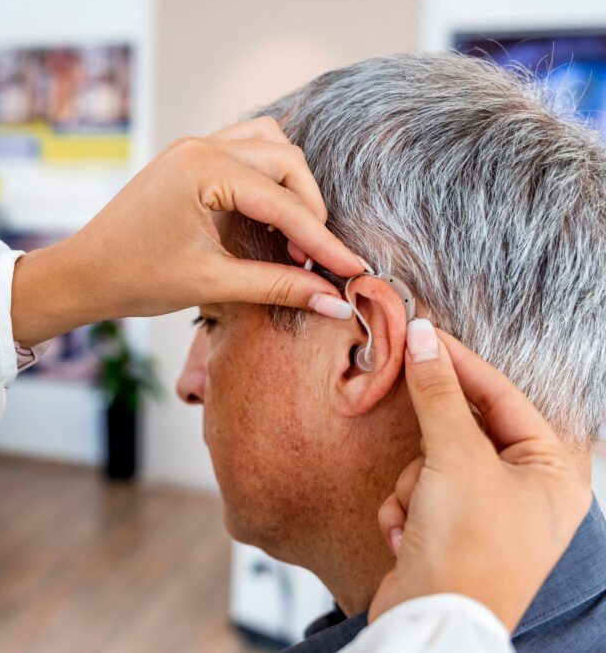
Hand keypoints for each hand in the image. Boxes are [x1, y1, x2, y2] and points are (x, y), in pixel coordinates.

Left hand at [11, 117, 363, 345]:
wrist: (82, 273)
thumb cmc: (134, 278)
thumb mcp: (211, 285)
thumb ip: (278, 287)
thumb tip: (336, 302)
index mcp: (202, 169)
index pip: (283, 202)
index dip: (322, 240)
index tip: (353, 270)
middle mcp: (200, 146)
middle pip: (286, 162)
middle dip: (310, 211)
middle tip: (317, 261)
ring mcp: (193, 147)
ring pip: (270, 146)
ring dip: (293, 187)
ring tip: (296, 237)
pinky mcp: (189, 157)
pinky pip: (246, 149)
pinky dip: (268, 176)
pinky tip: (271, 214)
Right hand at [369, 319, 591, 631]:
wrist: (432, 621)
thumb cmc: (469, 549)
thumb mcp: (455, 457)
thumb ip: (438, 394)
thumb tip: (424, 339)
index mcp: (551, 471)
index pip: (503, 395)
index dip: (460, 364)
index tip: (423, 335)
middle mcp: (526, 491)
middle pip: (464, 429)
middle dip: (431, 443)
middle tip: (408, 410)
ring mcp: (487, 513)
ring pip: (432, 460)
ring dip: (413, 483)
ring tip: (419, 513)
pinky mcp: (451, 532)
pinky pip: (417, 491)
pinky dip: (404, 508)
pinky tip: (409, 535)